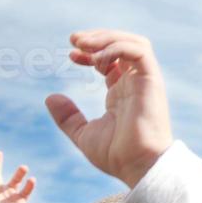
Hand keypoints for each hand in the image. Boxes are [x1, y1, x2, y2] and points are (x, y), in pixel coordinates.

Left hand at [44, 31, 173, 188]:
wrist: (138, 165)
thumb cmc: (117, 155)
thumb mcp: (84, 134)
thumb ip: (68, 117)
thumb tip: (50, 97)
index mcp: (122, 92)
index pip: (110, 60)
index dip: (90, 52)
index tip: (70, 55)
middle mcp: (135, 83)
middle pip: (122, 45)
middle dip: (97, 37)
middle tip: (73, 39)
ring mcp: (145, 80)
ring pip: (133, 43)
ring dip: (107, 37)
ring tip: (82, 43)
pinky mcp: (151, 80)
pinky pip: (139, 51)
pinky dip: (117, 48)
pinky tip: (96, 60)